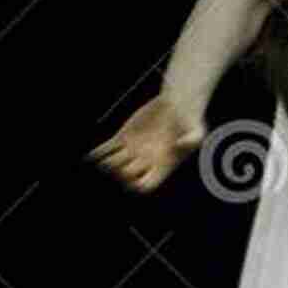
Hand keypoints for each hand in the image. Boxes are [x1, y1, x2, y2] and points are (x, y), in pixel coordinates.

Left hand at [89, 94, 204, 194]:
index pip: (145, 185)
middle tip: (115, 166)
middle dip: (120, 173)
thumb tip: (181, 146)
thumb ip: (193, 139)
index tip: (132, 178)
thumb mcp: (197, 130)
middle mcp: (145, 161)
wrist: (178, 102)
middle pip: (126, 175)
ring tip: (105, 162)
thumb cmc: (190, 119)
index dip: (136, 185)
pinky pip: (107, 148)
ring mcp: (133, 149)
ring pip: (115, 163)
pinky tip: (91, 156)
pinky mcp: (124, 136)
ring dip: (108, 164)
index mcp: (161, 166)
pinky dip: (98, 153)